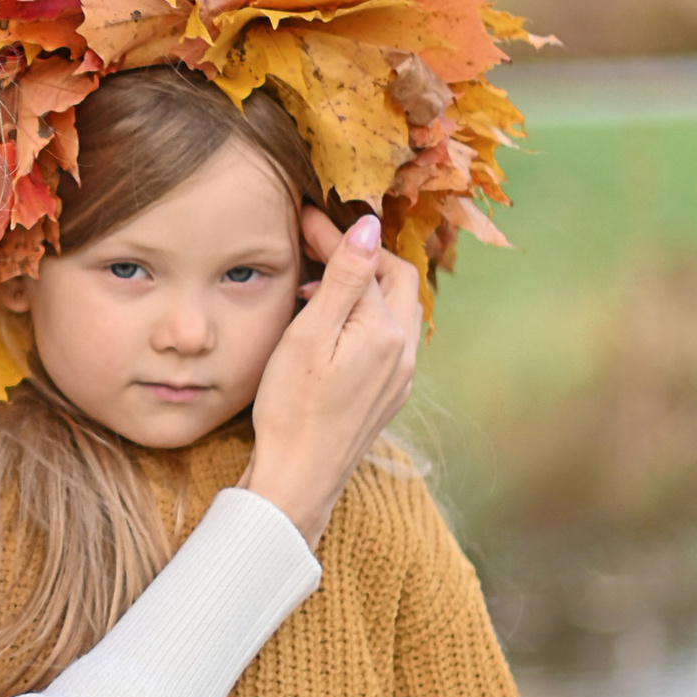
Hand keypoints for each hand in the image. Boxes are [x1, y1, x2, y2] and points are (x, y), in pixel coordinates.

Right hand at [238, 212, 422, 547]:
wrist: (298, 479)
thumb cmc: (293, 410)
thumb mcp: (310, 335)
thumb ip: (343, 278)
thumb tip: (368, 227)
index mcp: (386, 331)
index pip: (370, 262)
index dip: (336, 236)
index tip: (305, 217)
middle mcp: (404, 352)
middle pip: (399, 280)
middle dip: (363, 256)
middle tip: (317, 245)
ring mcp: (399, 376)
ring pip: (398, 310)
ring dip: (368, 286)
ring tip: (323, 282)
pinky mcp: (388, 395)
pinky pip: (391, 339)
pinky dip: (368, 317)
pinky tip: (335, 326)